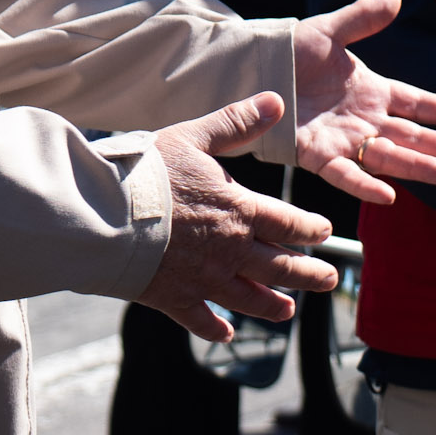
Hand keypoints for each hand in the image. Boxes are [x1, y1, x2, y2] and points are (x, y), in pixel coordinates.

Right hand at [137, 95, 342, 340]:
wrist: (105, 214)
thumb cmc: (148, 172)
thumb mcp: (195, 137)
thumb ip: (236, 123)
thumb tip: (276, 100)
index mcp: (240, 211)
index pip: (289, 224)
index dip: (311, 229)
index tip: (325, 232)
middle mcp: (230, 250)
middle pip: (281, 267)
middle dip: (309, 274)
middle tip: (329, 279)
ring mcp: (204, 279)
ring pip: (249, 298)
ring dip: (272, 306)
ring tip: (289, 313)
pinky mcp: (174, 298)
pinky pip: (201, 319)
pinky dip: (215, 329)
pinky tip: (225, 334)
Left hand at [264, 0, 435, 203]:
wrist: (251, 72)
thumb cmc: (290, 51)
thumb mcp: (329, 31)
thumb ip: (362, 17)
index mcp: (371, 91)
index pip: (417, 103)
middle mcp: (364, 119)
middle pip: (412, 135)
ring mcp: (343, 139)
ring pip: (387, 156)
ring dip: (415, 166)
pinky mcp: (317, 155)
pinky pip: (345, 173)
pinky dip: (365, 186)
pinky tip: (387, 196)